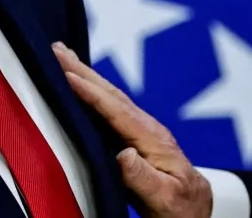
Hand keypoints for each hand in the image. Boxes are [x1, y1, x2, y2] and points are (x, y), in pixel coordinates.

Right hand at [53, 42, 212, 217]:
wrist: (194, 213)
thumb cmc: (181, 210)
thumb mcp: (165, 198)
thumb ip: (144, 178)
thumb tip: (124, 154)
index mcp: (154, 140)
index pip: (117, 111)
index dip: (91, 92)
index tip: (67, 74)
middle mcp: (148, 129)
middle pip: (112, 95)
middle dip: (84, 71)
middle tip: (57, 50)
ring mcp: (143, 132)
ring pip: (111, 98)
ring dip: (88, 76)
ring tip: (66, 57)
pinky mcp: (136, 138)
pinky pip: (111, 109)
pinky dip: (94, 92)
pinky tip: (83, 86)